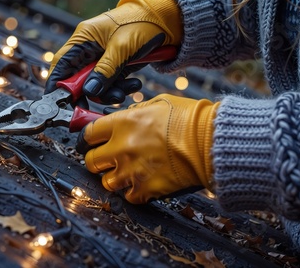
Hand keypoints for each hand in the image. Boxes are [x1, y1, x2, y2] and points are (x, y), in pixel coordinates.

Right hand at [45, 0, 181, 103]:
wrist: (167, 19)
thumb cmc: (142, 22)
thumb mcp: (122, 46)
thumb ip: (105, 69)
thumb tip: (89, 91)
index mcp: (84, 39)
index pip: (62, 64)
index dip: (57, 84)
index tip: (58, 102)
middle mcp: (90, 50)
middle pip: (78, 79)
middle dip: (88, 94)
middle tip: (93, 108)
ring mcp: (103, 60)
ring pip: (96, 86)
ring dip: (109, 93)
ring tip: (125, 92)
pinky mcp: (117, 67)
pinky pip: (112, 85)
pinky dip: (121, 89)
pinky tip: (135, 84)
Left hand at [77, 94, 219, 203]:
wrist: (211, 142)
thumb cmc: (189, 119)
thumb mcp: (158, 103)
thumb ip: (134, 112)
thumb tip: (123, 117)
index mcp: (122, 123)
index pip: (88, 134)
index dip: (87, 139)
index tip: (90, 143)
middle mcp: (121, 148)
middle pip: (91, 161)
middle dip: (98, 160)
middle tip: (107, 159)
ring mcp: (132, 171)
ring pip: (106, 182)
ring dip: (115, 178)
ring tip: (128, 172)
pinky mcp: (146, 189)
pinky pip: (128, 197)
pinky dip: (134, 192)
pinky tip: (143, 183)